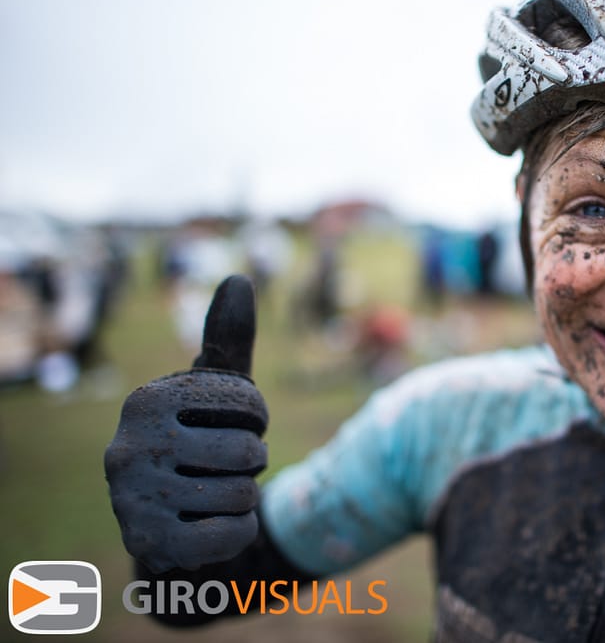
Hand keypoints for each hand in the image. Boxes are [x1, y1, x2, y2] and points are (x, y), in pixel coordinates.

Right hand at [105, 275, 268, 572]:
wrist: (172, 520)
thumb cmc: (200, 440)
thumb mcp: (215, 392)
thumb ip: (228, 340)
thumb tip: (238, 278)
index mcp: (148, 401)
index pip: (248, 404)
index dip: (258, 419)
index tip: (238, 425)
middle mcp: (128, 447)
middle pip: (248, 452)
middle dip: (253, 461)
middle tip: (227, 466)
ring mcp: (133, 499)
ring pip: (243, 495)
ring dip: (245, 497)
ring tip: (217, 492)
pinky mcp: (147, 545)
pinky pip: (232, 535)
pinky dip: (240, 533)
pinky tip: (215, 526)